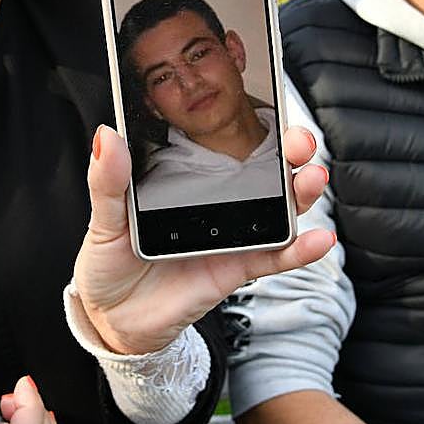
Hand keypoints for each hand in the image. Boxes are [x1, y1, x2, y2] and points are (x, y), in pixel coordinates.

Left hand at [73, 125, 333, 354]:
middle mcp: (216, 202)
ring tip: (312, 178)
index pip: (225, 143)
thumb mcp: (104, 218)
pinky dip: (299, 250)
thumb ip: (109, 181)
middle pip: (263, 170)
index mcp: (185, 179)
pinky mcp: (236, 269)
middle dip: (289, 151)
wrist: (113, 317)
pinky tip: (319, 240)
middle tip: (299, 142)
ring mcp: (230, 235)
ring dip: (301, 192)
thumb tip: (106, 136)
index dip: (251, 124)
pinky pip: (274, 257)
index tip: (268, 106)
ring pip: (277, 208)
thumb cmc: (109, 262)